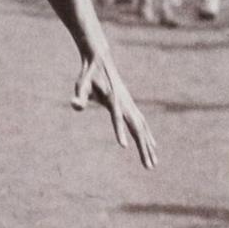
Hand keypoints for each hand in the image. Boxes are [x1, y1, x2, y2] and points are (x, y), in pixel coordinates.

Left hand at [71, 50, 159, 167]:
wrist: (101, 60)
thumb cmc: (89, 75)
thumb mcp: (81, 85)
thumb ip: (80, 96)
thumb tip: (75, 105)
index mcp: (114, 99)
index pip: (117, 118)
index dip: (120, 131)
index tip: (124, 147)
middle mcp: (126, 104)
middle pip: (137, 129)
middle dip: (144, 148)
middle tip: (150, 167)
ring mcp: (130, 105)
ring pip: (142, 128)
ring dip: (148, 146)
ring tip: (153, 163)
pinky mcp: (131, 106)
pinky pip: (141, 124)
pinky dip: (147, 136)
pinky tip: (152, 145)